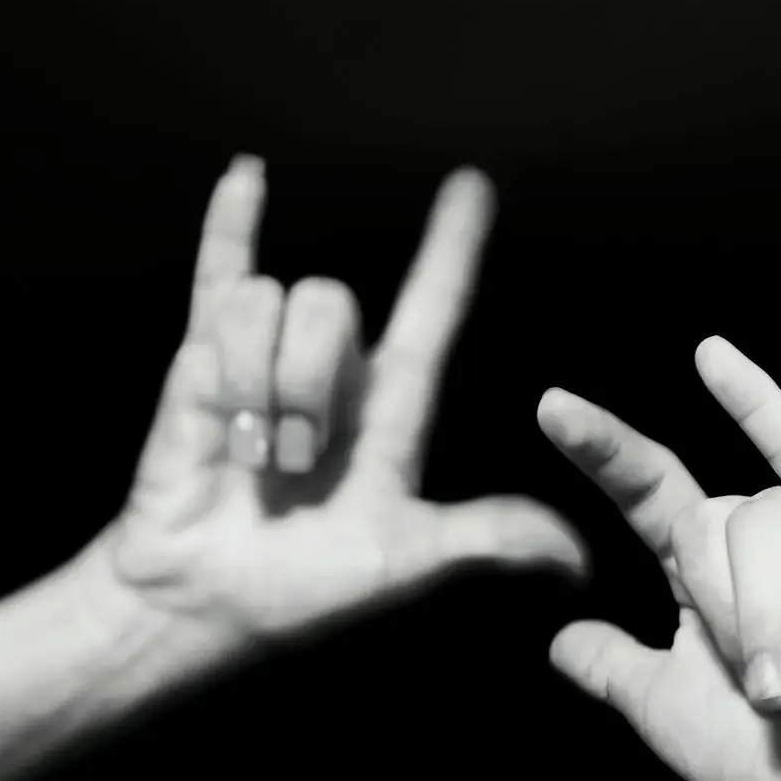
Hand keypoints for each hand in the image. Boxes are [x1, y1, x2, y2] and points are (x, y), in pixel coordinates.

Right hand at [101, 156, 584, 650]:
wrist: (205, 602)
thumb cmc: (306, 587)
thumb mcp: (403, 562)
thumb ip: (482, 539)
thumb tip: (577, 561)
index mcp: (389, 406)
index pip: (430, 308)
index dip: (451, 248)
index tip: (473, 185)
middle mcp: (335, 369)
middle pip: (332, 304)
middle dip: (305, 383)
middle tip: (292, 462)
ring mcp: (268, 358)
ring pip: (270, 303)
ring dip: (252, 381)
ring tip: (246, 449)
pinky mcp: (203, 363)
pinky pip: (221, 277)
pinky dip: (229, 227)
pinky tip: (247, 177)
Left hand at [536, 337, 780, 780]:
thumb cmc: (777, 773)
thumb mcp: (673, 714)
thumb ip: (619, 669)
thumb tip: (561, 642)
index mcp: (706, 580)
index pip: (644, 496)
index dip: (600, 453)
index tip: (551, 408)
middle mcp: (752, 546)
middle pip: (700, 522)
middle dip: (718, 606)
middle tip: (758, 690)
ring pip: (755, 521)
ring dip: (762, 608)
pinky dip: (762, 405)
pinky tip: (711, 358)